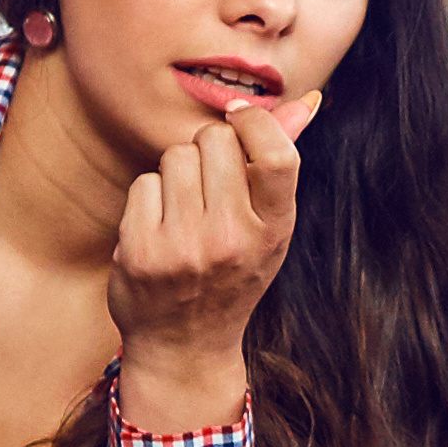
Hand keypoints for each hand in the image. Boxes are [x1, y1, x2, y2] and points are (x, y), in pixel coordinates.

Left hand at [109, 91, 313, 419]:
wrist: (185, 346)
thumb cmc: (232, 273)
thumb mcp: (268, 227)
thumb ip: (280, 162)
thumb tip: (305, 100)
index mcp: (274, 231)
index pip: (277, 156)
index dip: (255, 121)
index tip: (238, 116)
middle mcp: (232, 240)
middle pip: (215, 140)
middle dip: (209, 148)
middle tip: (210, 184)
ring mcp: (185, 247)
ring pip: (175, 156)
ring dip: (177, 173)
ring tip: (185, 212)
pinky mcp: (142, 251)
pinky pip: (144, 184)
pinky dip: (149, 199)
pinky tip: (159, 230)